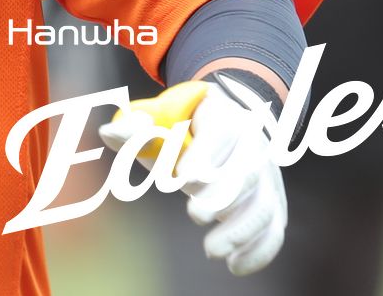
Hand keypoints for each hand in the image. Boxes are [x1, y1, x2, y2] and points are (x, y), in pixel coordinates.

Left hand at [98, 77, 286, 275]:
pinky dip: (260, 250)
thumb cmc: (180, 129)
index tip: (182, 176)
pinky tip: (234, 266)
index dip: (205, 155)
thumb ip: (134, 129)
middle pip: (248, 171)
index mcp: (224, 117)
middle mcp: (253, 146)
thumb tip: (108, 133)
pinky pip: (274, 228)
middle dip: (223, 196)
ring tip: (210, 250)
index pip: (221, 132)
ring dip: (241, 231)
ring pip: (264, 204)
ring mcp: (267, 176)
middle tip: (194, 216)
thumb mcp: (156, 122)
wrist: (220, 128)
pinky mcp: (272, 203)